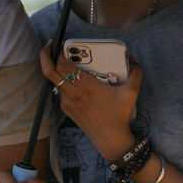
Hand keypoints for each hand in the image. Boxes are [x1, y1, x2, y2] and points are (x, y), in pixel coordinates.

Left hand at [44, 46, 144, 163]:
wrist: (110, 138)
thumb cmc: (119, 115)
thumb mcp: (132, 91)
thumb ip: (136, 71)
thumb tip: (131, 58)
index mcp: (86, 86)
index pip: (63, 65)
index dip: (58, 53)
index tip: (63, 44)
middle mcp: (74, 93)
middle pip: (51, 71)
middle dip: (47, 56)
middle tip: (52, 46)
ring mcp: (68, 102)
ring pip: (54, 81)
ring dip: (56, 68)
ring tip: (63, 60)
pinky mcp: (67, 109)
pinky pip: (61, 91)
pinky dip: (64, 81)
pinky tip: (73, 77)